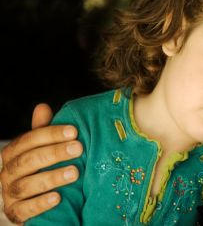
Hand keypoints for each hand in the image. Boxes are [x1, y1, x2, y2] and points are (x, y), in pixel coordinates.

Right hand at [0, 103, 82, 223]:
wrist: (39, 205)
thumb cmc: (42, 170)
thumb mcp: (43, 150)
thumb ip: (43, 132)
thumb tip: (42, 106)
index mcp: (13, 154)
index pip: (27, 141)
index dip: (50, 134)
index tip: (74, 131)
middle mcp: (7, 173)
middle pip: (27, 161)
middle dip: (54, 153)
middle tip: (78, 149)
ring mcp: (10, 195)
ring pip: (26, 185)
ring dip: (51, 177)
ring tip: (75, 172)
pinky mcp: (16, 214)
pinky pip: (25, 210)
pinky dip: (41, 204)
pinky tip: (58, 198)